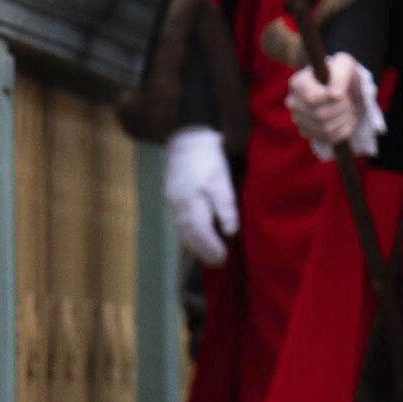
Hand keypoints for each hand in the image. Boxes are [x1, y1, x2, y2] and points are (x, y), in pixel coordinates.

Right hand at [163, 126, 236, 266]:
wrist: (187, 138)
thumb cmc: (208, 159)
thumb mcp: (222, 181)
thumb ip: (225, 207)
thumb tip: (229, 231)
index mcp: (190, 204)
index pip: (200, 234)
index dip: (211, 248)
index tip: (223, 259)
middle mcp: (178, 206)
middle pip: (189, 235)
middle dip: (202, 251)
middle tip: (217, 263)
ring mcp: (172, 201)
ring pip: (182, 229)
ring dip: (194, 244)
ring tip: (207, 255)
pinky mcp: (173, 196)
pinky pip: (179, 221)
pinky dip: (188, 232)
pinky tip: (195, 236)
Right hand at [286, 52, 382, 161]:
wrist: (342, 88)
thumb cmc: (341, 73)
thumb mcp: (344, 65)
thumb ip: (340, 76)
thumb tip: (334, 95)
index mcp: (298, 83)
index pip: (313, 99)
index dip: (332, 99)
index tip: (341, 93)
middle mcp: (293, 102)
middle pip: (320, 115)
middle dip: (342, 108)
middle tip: (347, 100)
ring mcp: (298, 119)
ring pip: (326, 129)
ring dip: (345, 119)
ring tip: (347, 108)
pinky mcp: (306, 132)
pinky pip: (329, 138)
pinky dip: (343, 130)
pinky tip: (344, 119)